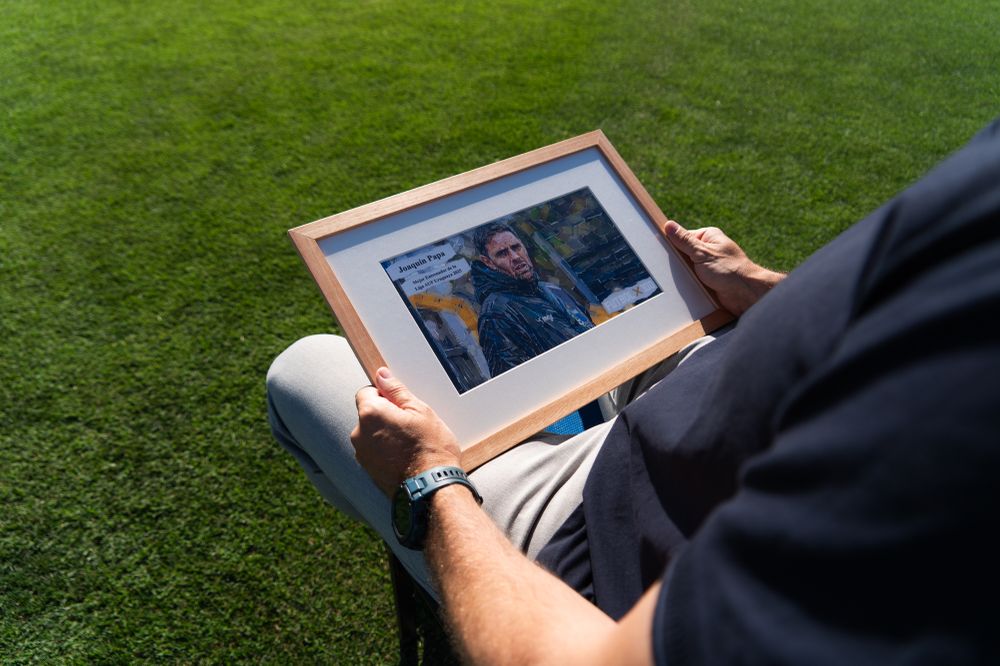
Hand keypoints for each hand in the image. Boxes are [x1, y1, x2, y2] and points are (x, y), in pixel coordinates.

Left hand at [351, 367, 462, 496]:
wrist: (431, 488)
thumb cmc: (430, 448)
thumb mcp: (420, 410)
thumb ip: (396, 390)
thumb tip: (382, 375)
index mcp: (370, 413)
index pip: (367, 392)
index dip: (384, 395)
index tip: (401, 404)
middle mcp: (359, 433)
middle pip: (369, 414)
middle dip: (385, 415)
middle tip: (410, 425)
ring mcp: (362, 454)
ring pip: (372, 434)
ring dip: (385, 434)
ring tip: (410, 443)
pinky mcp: (367, 470)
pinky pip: (375, 451)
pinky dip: (386, 450)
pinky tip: (405, 456)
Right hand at [664, 220, 783, 315]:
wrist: (745, 294)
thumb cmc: (729, 269)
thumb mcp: (702, 252)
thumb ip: (684, 240)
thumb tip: (669, 225)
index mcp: (708, 237)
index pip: (682, 237)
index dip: (671, 244)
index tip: (660, 249)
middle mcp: (708, 250)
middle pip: (682, 253)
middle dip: (677, 262)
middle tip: (672, 267)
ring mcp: (707, 265)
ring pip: (686, 268)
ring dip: (682, 275)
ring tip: (681, 278)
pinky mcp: (707, 280)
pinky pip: (691, 280)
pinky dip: (688, 283)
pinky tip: (685, 287)